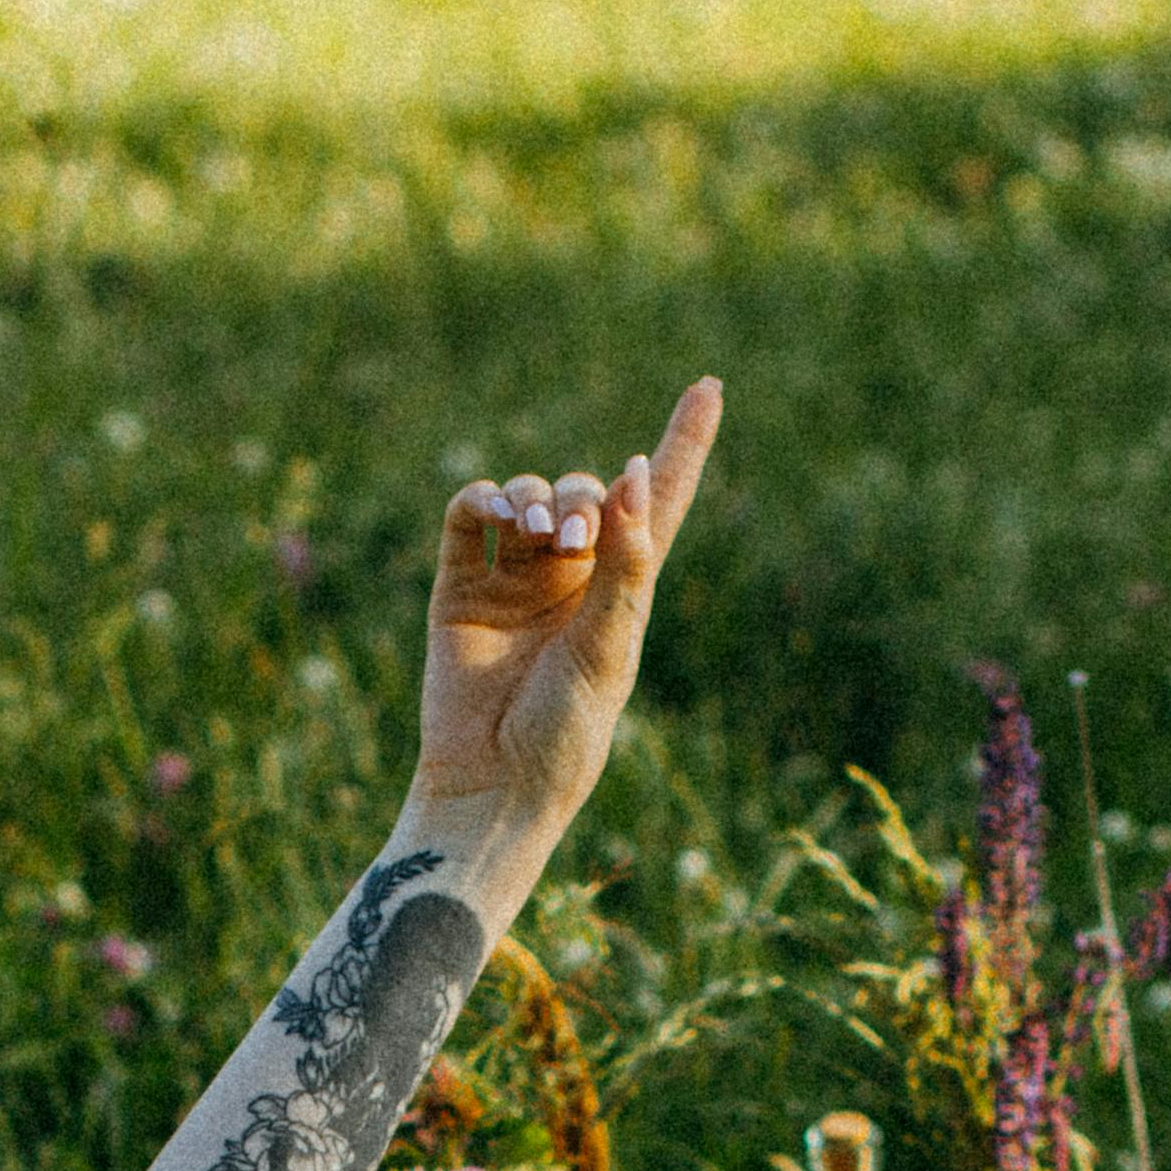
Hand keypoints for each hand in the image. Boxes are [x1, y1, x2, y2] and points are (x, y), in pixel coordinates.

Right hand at [410, 377, 725, 842]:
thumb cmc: (564, 732)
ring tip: (531, 527)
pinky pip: (471, 512)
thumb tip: (631, 473)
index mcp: (623, 591)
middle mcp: (572, 576)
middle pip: (585, 493)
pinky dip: (483, 497)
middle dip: (580, 497)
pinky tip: (496, 514)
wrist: (492, 783)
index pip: (659, 502)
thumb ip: (625, 562)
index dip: (684, 445)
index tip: (710, 387)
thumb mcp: (609, 646)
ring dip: (534, 496)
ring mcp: (514, 576)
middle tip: (575, 540)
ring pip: (528, 495)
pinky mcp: (461, 584)